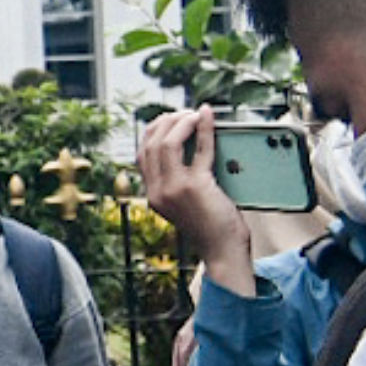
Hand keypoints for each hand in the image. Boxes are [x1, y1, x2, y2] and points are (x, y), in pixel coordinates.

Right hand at [137, 106, 256, 295]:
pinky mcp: (195, 187)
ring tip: (194, 115)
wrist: (223, 252)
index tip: (169, 120)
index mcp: (153, 195)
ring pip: (167, 143)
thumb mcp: (186, 202)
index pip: (142, 154)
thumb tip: (189, 144)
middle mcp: (158, 192)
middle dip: (167, 122)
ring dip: (182, 123)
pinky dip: (203, 130)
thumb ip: (180, 179)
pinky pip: (198, 150)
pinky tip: (207, 119)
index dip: (153, 132)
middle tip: (185, 114)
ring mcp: (174, 190)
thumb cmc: (212, 228)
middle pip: (151, 144)